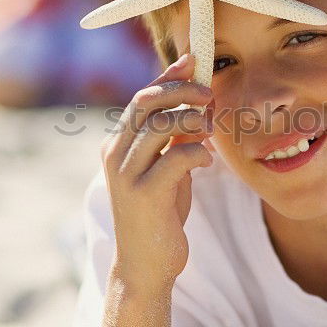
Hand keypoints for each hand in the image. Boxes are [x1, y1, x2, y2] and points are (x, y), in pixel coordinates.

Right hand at [102, 53, 213, 289]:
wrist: (146, 266)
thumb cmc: (159, 215)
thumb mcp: (167, 170)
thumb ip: (175, 140)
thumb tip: (198, 109)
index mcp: (118, 144)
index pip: (142, 97)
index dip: (168, 76)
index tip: (194, 60)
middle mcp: (115, 154)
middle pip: (147, 102)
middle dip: (182, 90)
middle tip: (210, 93)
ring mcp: (126, 174)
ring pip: (160, 124)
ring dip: (192, 119)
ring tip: (211, 128)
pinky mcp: (144, 195)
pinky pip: (175, 157)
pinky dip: (197, 152)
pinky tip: (208, 162)